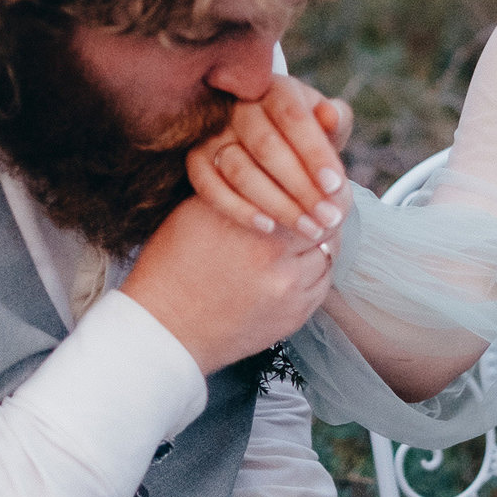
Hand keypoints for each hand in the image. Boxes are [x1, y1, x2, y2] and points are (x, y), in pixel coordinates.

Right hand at [122, 194, 334, 374]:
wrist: (166, 328)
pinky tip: (297, 265)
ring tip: (305, 236)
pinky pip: (323, 284)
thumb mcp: (198, 211)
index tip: (318, 179)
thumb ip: (244, 187)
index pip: (310, 188)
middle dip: (325, 211)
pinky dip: (316, 271)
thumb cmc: (174, 266)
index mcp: (249, 217)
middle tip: (319, 205)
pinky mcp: (294, 314)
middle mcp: (273, 251)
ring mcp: (288, 287)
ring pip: (330, 252)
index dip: (317, 182)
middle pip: (327, 220)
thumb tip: (280, 167)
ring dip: (322, 242)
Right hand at [188, 76, 354, 244]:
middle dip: (301, 187)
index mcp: (275, 89)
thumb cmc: (304, 140)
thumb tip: (332, 115)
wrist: (268, 156)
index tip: (335, 187)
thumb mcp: (324, 128)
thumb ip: (335, 122)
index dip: (315, 153)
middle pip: (266, 147)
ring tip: (308, 228)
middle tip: (328, 218)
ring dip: (277, 204)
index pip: (294, 117)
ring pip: (239, 170)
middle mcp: (238, 105)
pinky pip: (209, 186)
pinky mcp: (195, 159)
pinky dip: (239, 210)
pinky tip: (269, 227)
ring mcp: (212, 133)